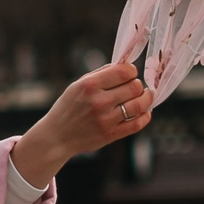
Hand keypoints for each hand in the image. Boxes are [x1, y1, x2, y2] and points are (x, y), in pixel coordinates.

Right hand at [10, 61, 151, 181]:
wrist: (57, 136)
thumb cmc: (68, 107)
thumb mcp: (77, 85)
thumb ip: (101, 75)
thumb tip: (125, 66)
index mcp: (89, 86)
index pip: (123, 71)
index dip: (131, 70)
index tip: (130, 74)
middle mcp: (98, 102)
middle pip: (135, 87)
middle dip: (138, 85)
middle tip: (134, 87)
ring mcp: (106, 120)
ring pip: (140, 105)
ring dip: (146, 99)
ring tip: (144, 97)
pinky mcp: (111, 134)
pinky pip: (137, 124)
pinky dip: (146, 116)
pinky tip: (144, 112)